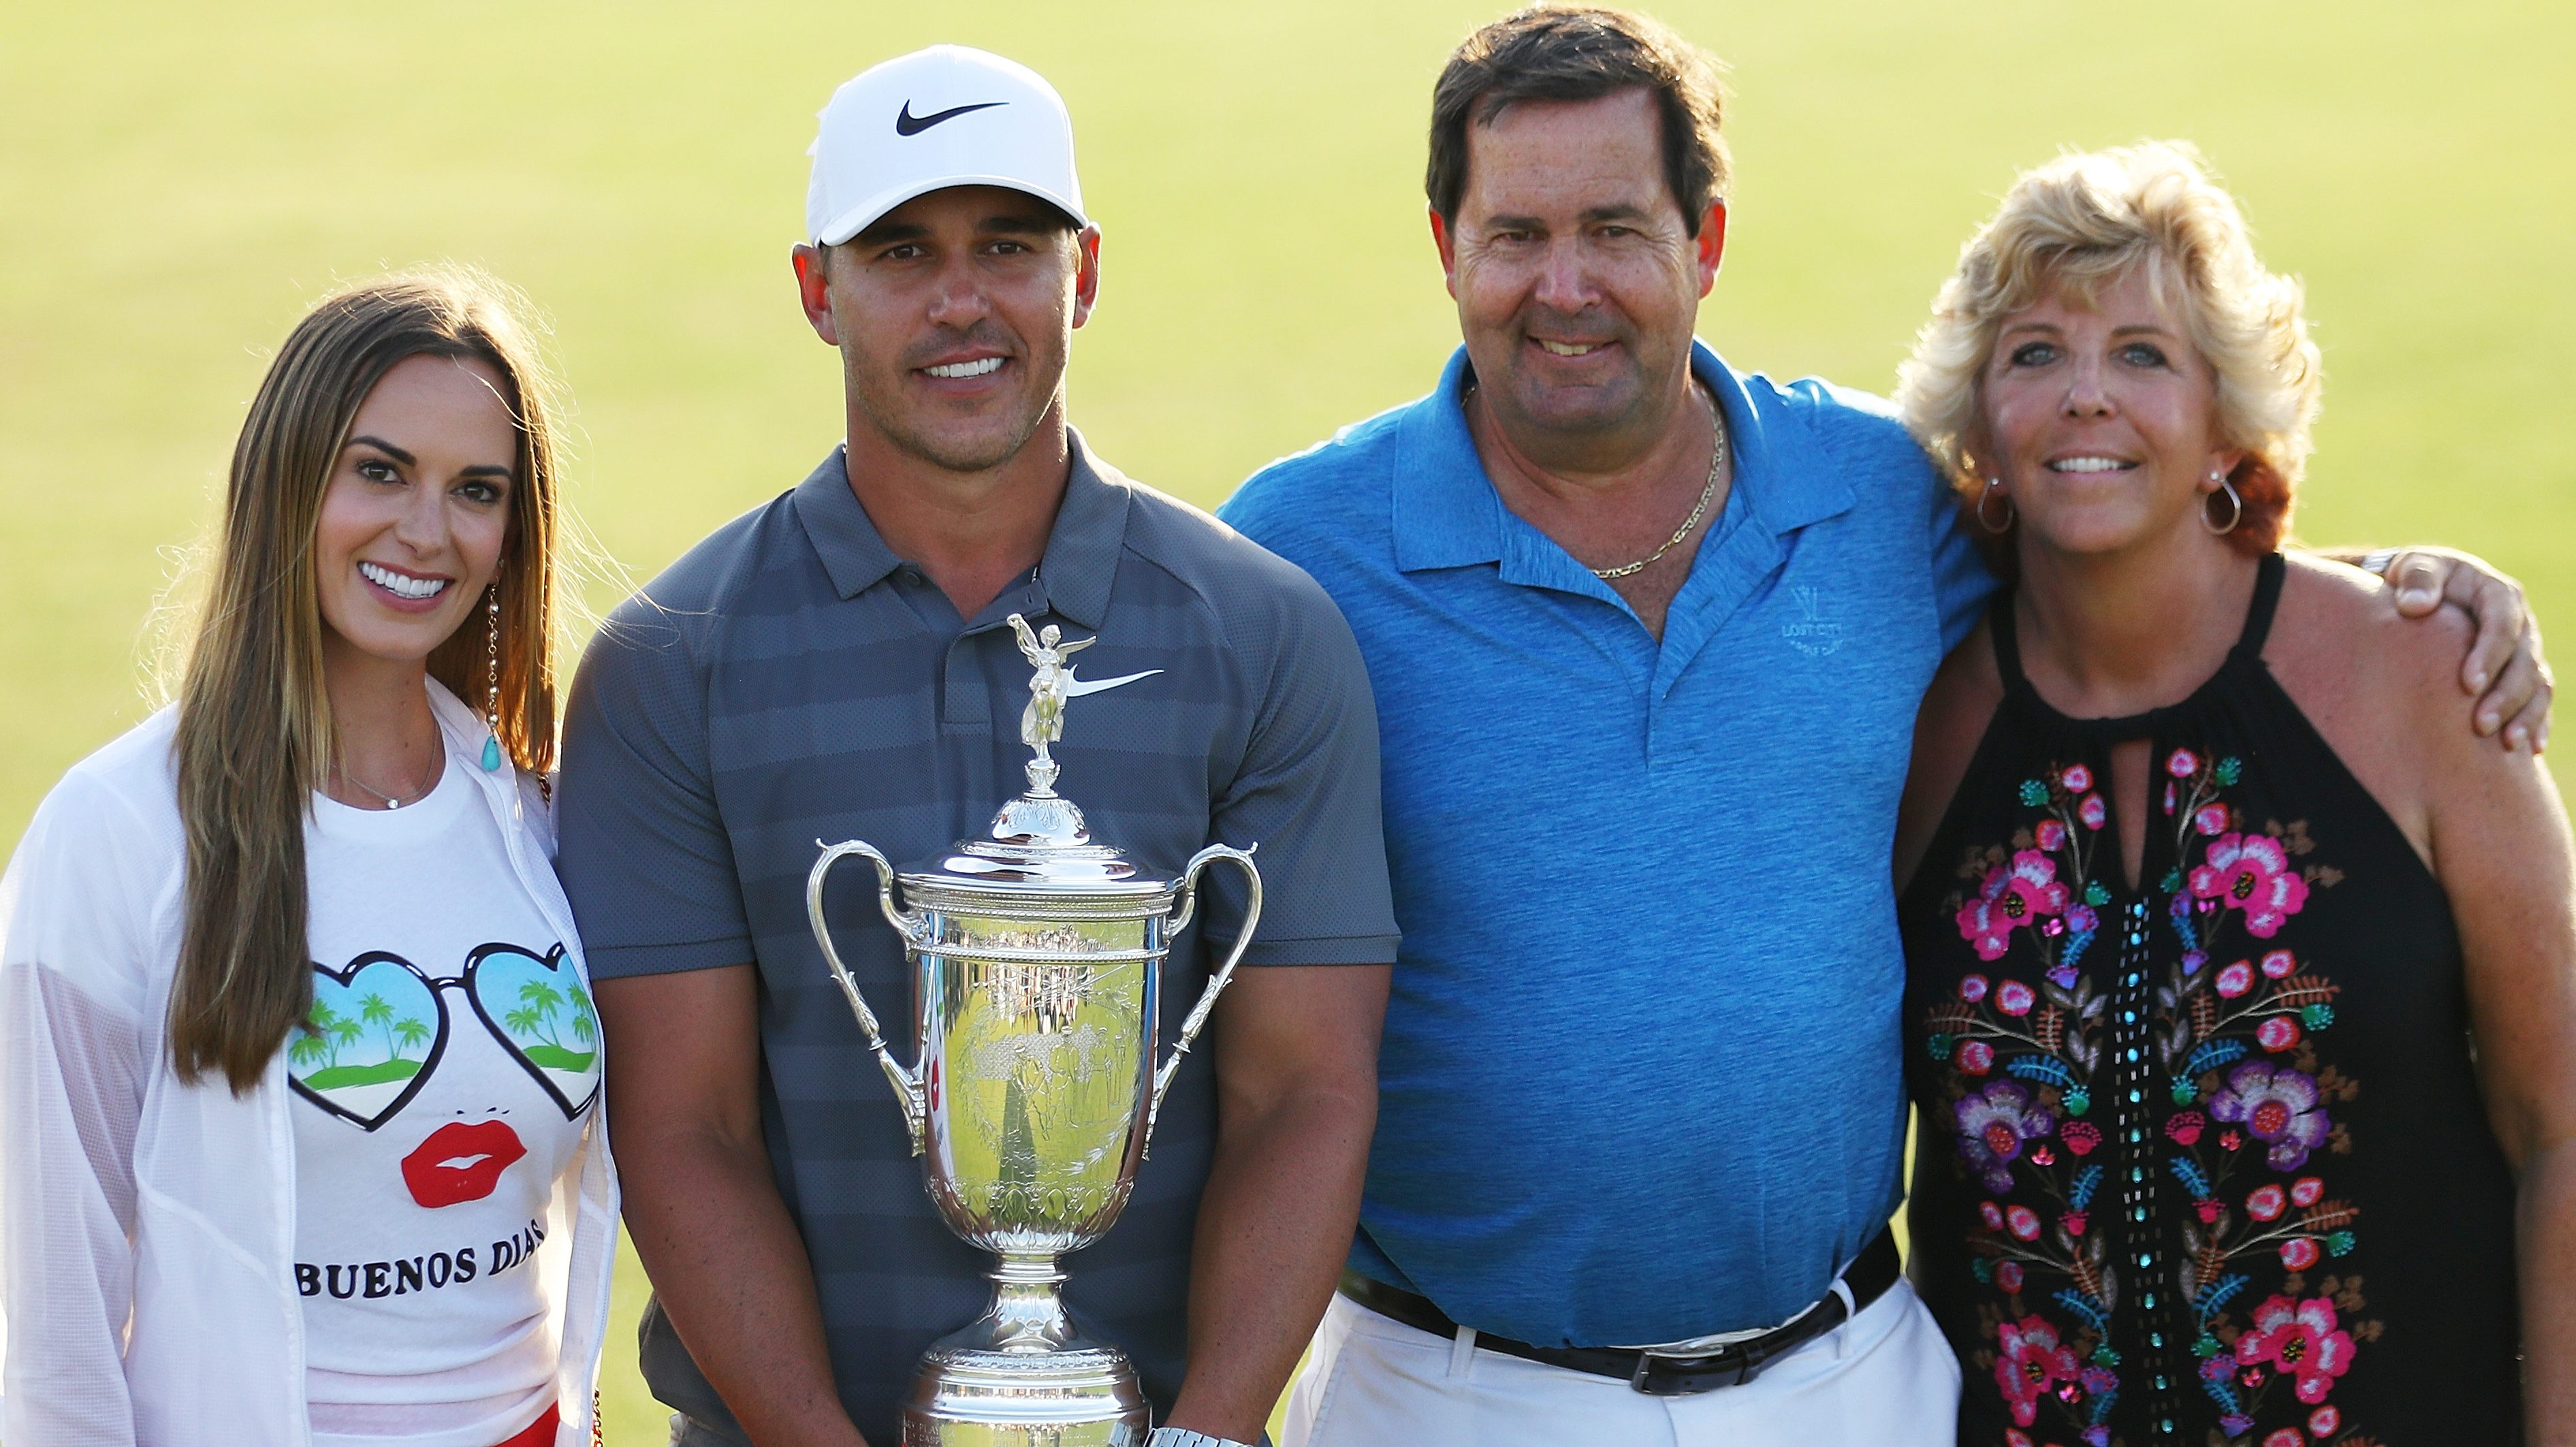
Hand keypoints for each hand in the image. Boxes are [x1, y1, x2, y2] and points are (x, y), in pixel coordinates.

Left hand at [2378, 547, 2552, 751]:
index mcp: (2498, 594)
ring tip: (2507, 744)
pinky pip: (2538, 699)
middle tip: (2480, 725)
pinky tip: (2530, 750)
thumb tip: (2413, 605)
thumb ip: (2416, 579)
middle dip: (2506, 695)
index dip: (2490, 655)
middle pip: (2524, 661)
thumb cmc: (2416, 579)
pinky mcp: (2521, 672)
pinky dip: (2537, 722)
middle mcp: (2520, 623)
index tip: (2468, 684)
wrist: (2426, 591)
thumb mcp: (2414, 567)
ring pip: (2537, 684)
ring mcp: (2525, 649)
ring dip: (2525, 715)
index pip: (2502, 625)